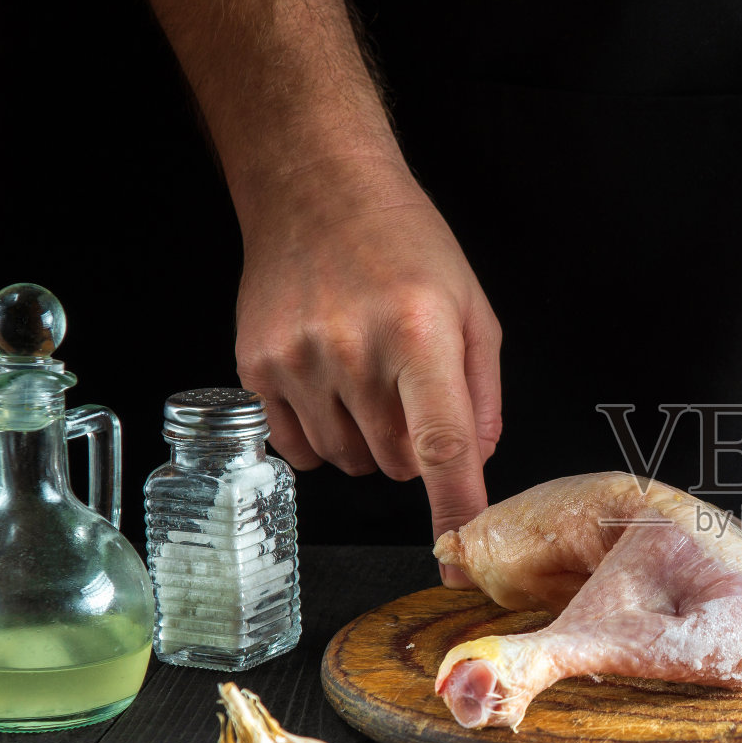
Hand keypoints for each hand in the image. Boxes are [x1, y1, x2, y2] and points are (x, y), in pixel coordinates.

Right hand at [233, 156, 501, 583]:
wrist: (316, 189)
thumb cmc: (405, 243)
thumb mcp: (473, 306)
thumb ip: (484, 391)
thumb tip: (479, 460)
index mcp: (419, 334)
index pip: (443, 444)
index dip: (455, 506)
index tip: (461, 552)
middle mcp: (354, 352)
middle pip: (399, 462)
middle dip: (416, 448)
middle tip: (412, 392)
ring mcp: (298, 363)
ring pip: (352, 462)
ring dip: (369, 440)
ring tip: (369, 376)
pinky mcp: (257, 369)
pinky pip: (299, 448)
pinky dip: (322, 435)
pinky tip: (330, 386)